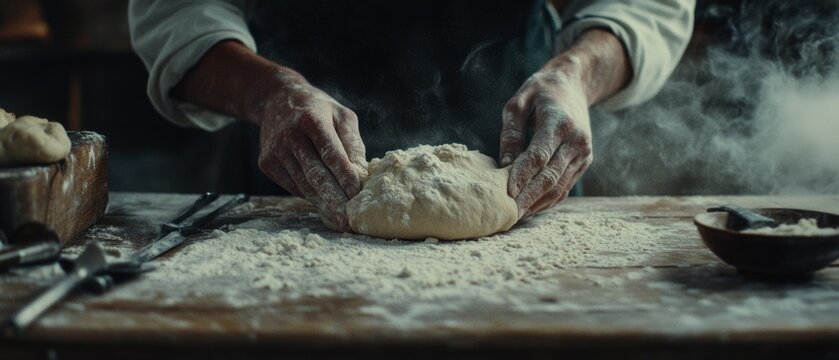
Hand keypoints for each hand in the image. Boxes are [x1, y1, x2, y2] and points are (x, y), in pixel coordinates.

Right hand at [257, 77, 366, 230]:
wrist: (275, 100)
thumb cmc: (317, 110)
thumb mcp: (341, 115)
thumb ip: (352, 142)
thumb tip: (362, 172)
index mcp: (312, 120)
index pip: (331, 153)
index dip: (344, 175)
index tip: (357, 194)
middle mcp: (290, 136)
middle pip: (315, 174)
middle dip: (334, 199)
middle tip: (349, 220)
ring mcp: (276, 151)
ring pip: (303, 185)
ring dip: (323, 205)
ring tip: (340, 221)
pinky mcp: (267, 163)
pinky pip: (293, 186)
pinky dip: (310, 199)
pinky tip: (325, 210)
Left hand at [499, 59, 593, 217]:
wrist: (574, 85)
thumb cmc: (540, 92)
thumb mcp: (519, 102)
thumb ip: (511, 132)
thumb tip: (504, 166)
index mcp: (559, 122)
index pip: (540, 156)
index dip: (523, 176)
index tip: (506, 193)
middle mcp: (577, 140)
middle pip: (550, 176)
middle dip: (528, 197)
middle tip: (507, 215)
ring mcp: (584, 153)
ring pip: (559, 187)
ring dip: (537, 204)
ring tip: (515, 216)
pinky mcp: (584, 162)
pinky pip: (565, 186)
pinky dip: (548, 200)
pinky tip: (530, 208)